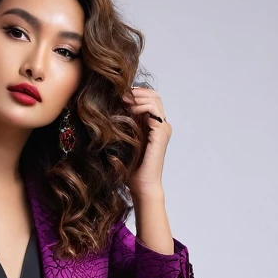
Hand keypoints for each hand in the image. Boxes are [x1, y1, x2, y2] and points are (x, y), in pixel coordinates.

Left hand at [122, 84, 171, 198]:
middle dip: (138, 92)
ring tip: (125, 101)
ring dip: (139, 97)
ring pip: (155, 100)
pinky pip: (153, 110)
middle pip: (154, 96)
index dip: (137, 93)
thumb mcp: (127, 139)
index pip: (150, 99)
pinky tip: (130, 111)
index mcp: (154, 126)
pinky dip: (141, 106)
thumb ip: (126, 123)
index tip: (120, 95)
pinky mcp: (161, 133)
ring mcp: (163, 128)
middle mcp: (161, 125)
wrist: (141, 185)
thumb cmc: (132, 168)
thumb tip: (114, 105)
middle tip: (122, 95)